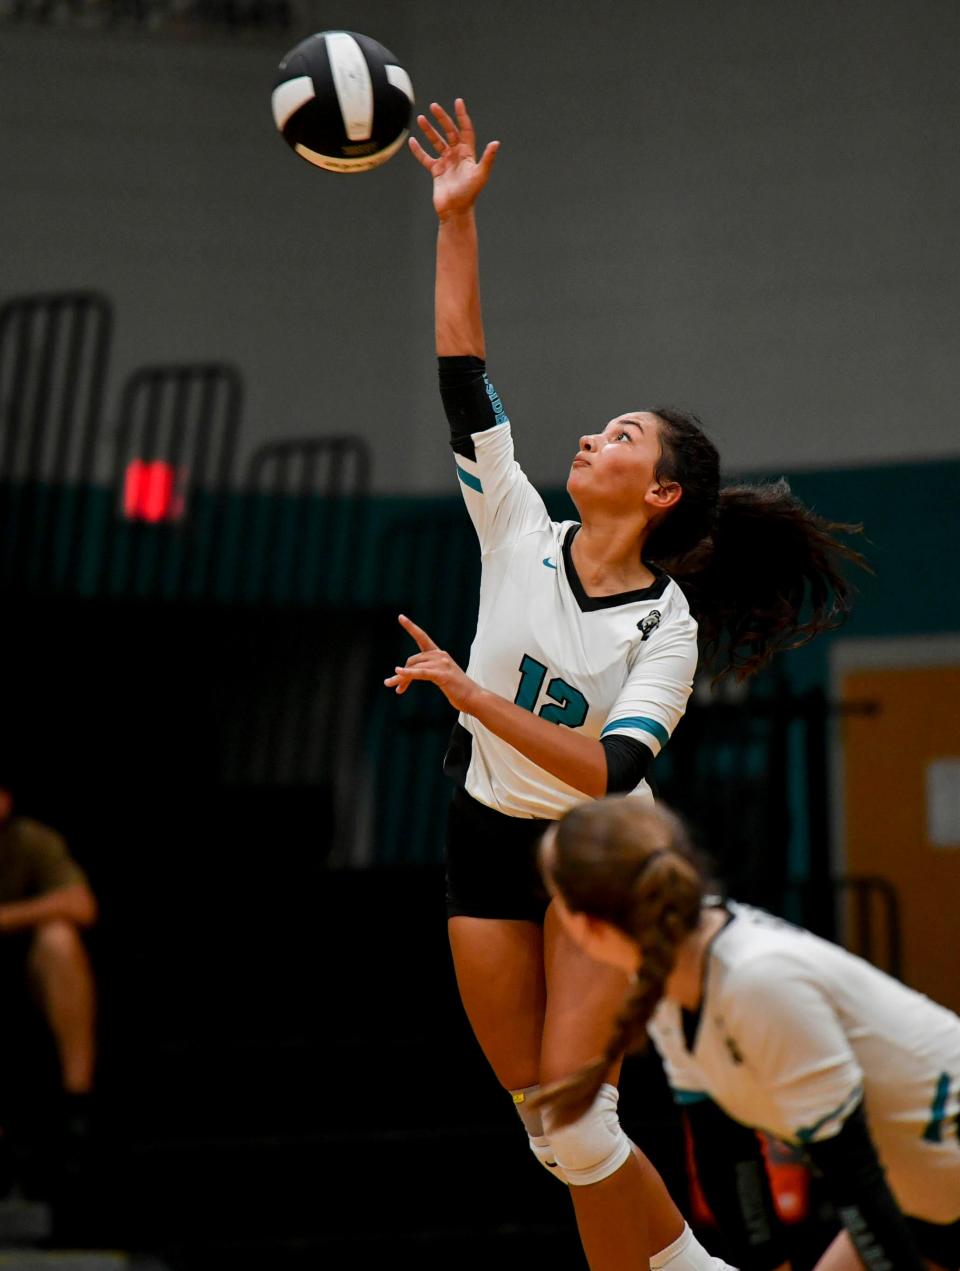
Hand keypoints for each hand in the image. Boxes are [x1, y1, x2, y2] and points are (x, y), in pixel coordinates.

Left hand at [384, 614, 479, 713]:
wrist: (474, 697)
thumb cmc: (457, 689)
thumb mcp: (440, 676)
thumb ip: (426, 670)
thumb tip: (403, 674)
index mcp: (440, 654)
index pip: (422, 637)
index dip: (411, 627)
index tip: (401, 617)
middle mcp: (440, 655)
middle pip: (412, 660)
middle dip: (401, 673)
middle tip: (392, 685)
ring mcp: (442, 664)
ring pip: (414, 668)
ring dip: (401, 678)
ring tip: (392, 686)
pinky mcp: (442, 675)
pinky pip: (421, 672)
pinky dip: (408, 673)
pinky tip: (398, 672)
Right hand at [408, 98, 499, 219]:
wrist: (455, 211)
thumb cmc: (469, 194)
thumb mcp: (480, 175)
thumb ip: (488, 159)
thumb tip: (496, 143)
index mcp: (468, 154)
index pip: (465, 130)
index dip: (462, 116)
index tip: (458, 102)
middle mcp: (457, 155)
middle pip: (449, 132)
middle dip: (442, 118)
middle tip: (433, 106)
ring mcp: (446, 162)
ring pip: (436, 142)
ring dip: (429, 130)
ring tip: (420, 118)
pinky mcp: (436, 171)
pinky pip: (425, 157)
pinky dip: (418, 150)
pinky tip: (412, 140)